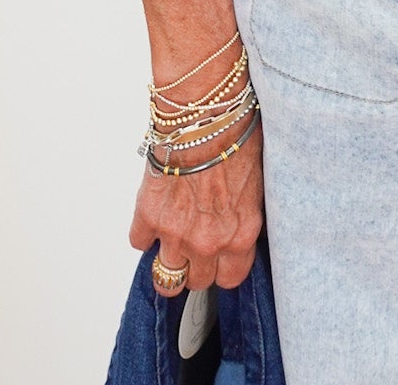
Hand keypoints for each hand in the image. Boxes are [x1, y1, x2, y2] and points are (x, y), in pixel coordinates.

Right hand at [129, 113, 263, 291]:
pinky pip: (139, 242)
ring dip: (169, 260)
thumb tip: (241, 221)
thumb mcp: (258, 181)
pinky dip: (145, 231)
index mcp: (241, 233)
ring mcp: (175, 234)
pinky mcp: (148, 217)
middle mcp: (208, 242)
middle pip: (198, 282)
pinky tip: (156, 214)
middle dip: (197, 266)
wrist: (205, 114)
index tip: (220, 258)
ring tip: (173, 241)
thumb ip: (247, 214)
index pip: (232, 278)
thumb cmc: (235, 135)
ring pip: (166, 278)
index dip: (224, 268)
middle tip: (196, 245)